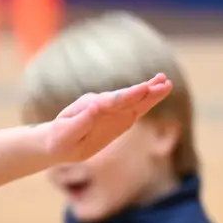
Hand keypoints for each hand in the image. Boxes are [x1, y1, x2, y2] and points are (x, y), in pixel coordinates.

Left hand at [39, 75, 172, 163]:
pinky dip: (146, 102)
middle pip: (127, 97)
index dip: (128, 96)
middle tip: (163, 81)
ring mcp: (111, 111)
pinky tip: (156, 94)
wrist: (56, 141)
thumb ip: (83, 120)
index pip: (112, 101)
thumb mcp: (66, 132)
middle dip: (145, 91)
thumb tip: (97, 105)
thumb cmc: (59, 138)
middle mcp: (103, 105)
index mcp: (90, 108)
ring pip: (133, 102)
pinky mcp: (117, 119)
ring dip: (150, 93)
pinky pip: (133, 110)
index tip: (144, 89)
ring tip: (166, 83)